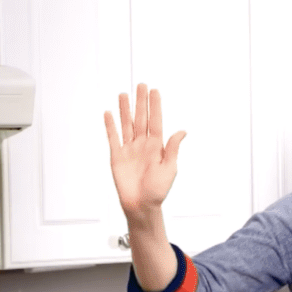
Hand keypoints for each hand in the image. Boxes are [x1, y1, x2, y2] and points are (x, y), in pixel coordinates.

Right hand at [104, 83, 186, 222]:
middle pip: (141, 118)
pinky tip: (109, 114)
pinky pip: (113, 138)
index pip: (155, 121)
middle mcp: (142, 145)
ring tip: (123, 94)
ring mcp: (129, 150)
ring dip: (125, 110)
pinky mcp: (117, 157)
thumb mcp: (170, 169)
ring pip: (126, 124)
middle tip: (141, 85)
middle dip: (140, 102)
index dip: (155, 106)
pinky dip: (110, 126)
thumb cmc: (157, 191)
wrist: (141, 206)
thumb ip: (172, 149)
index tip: (154, 91)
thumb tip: (182, 131)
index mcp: (156, 147)